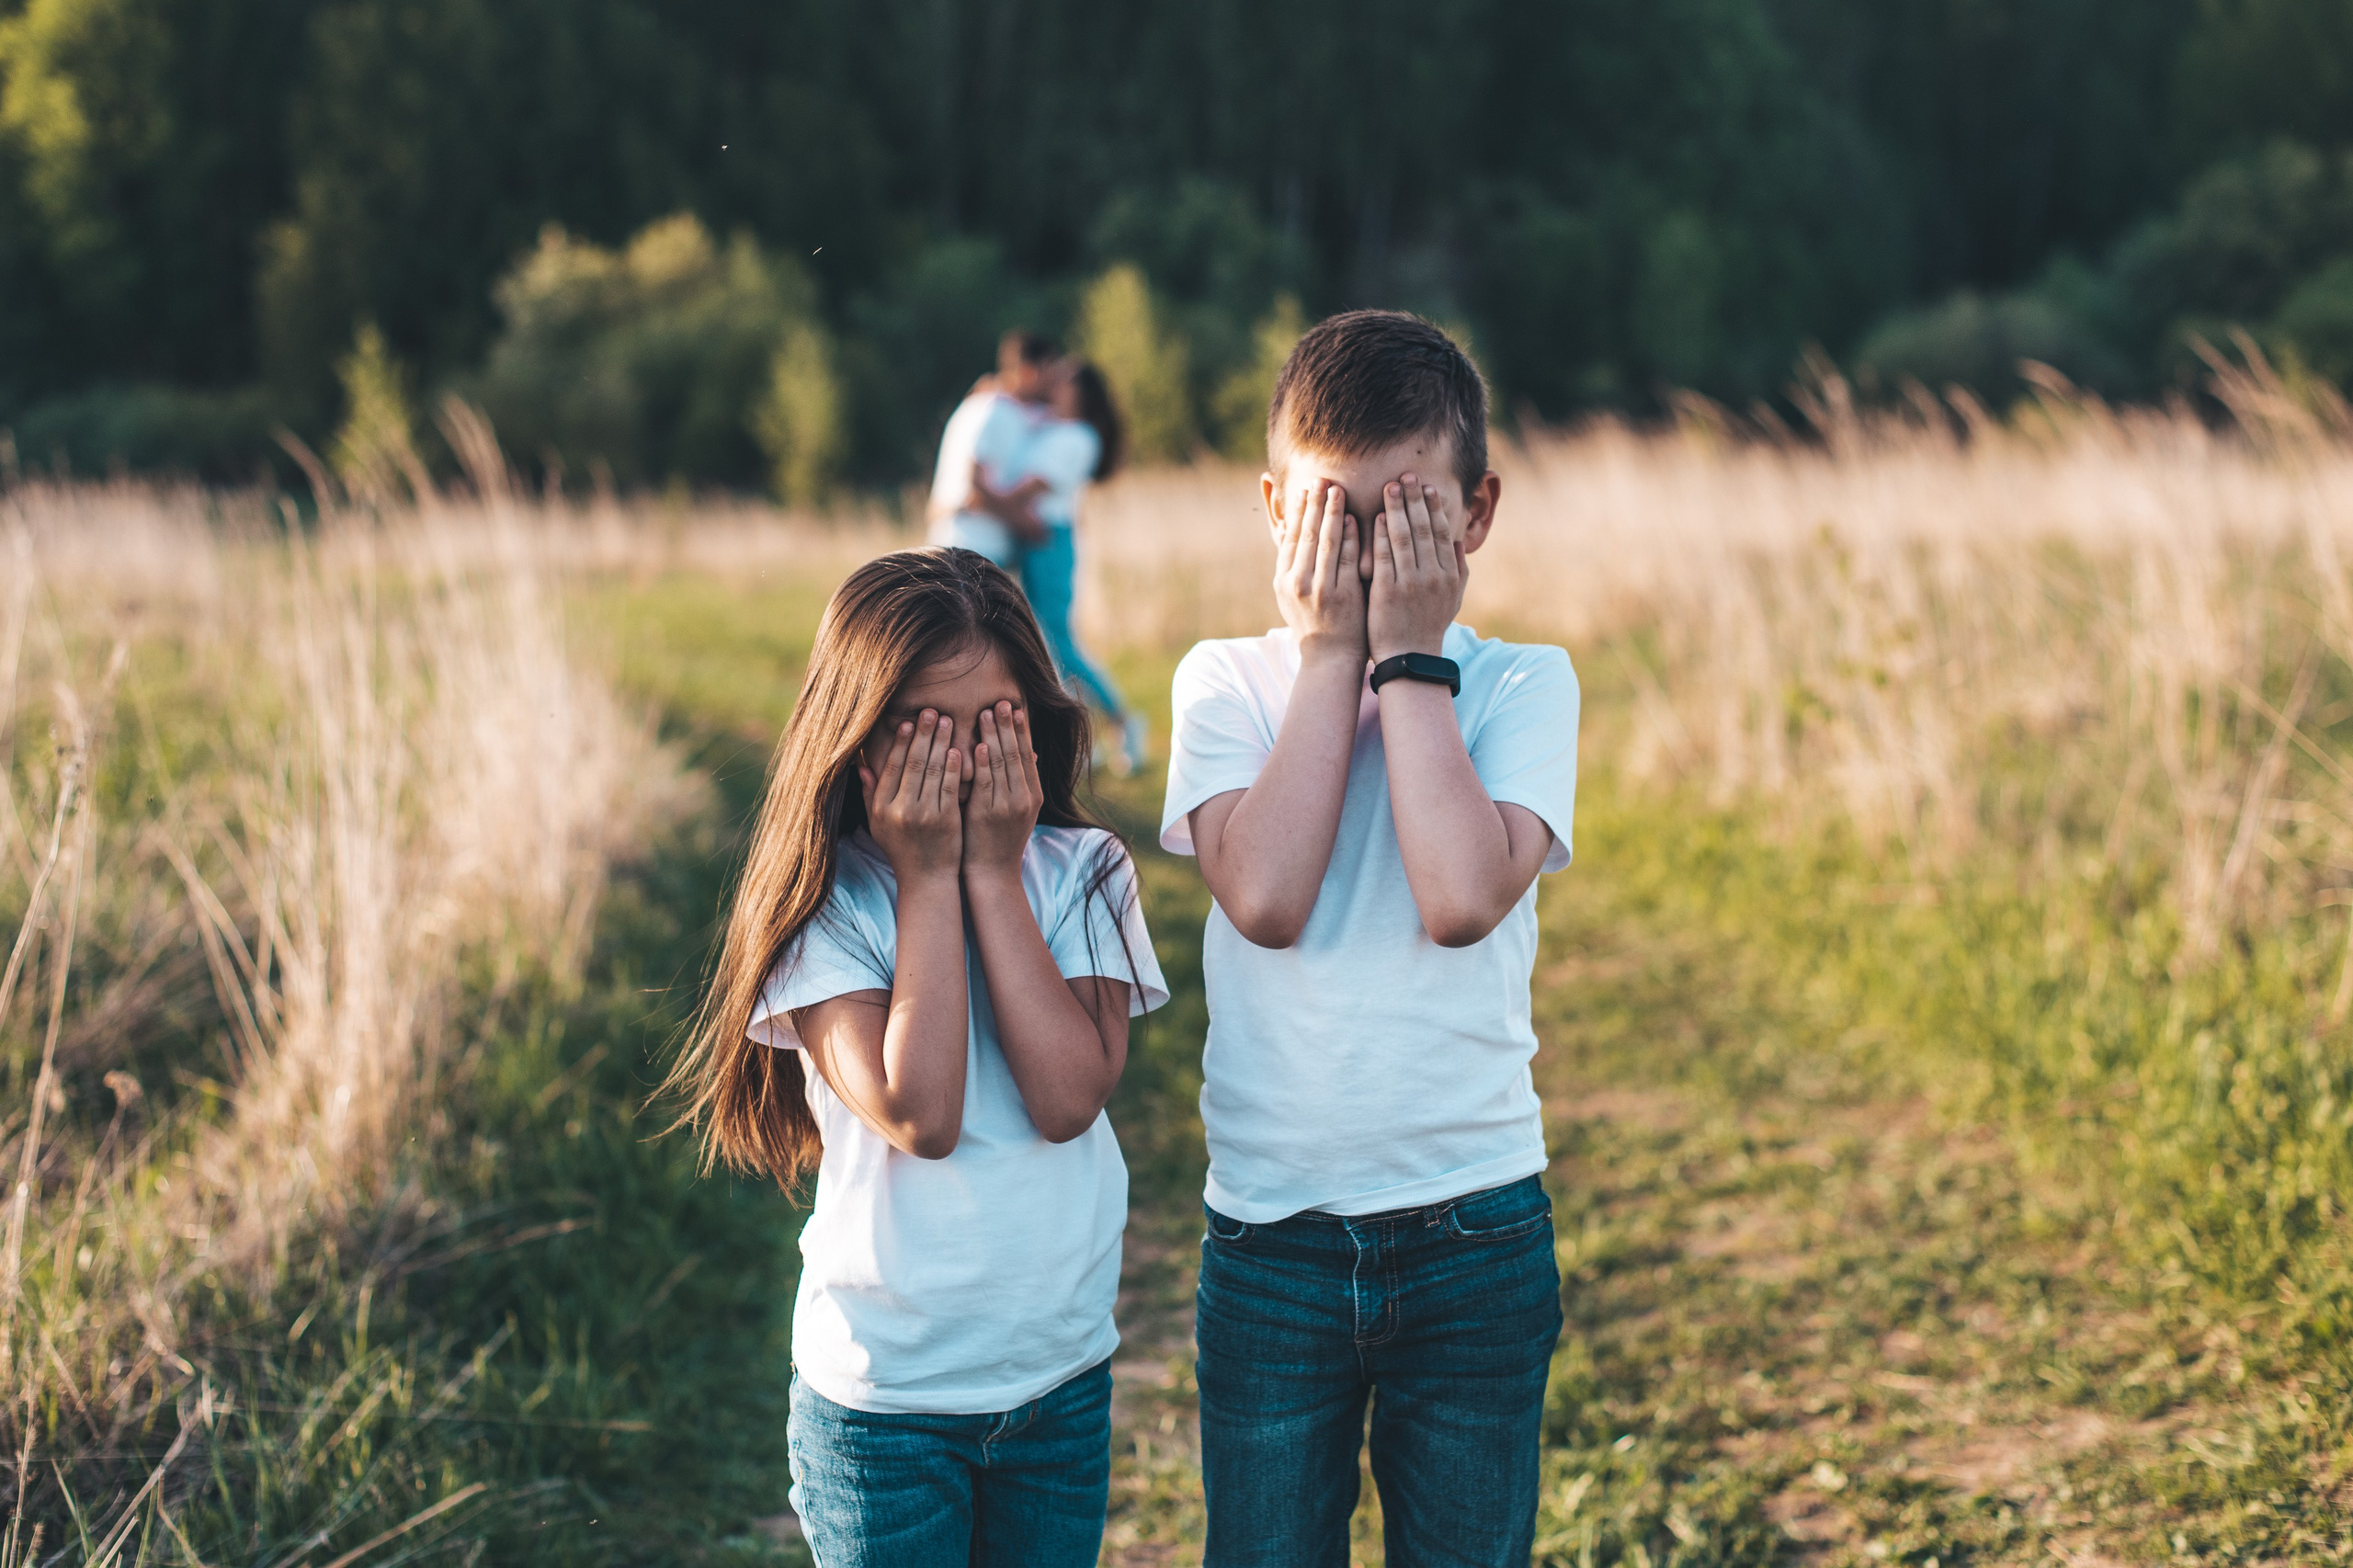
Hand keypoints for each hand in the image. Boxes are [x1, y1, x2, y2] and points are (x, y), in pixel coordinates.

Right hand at [860, 711, 962, 883]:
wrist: (927, 880)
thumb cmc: (902, 850)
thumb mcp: (878, 825)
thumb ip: (871, 794)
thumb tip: (861, 764)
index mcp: (882, 808)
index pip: (892, 767)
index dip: (901, 743)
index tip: (908, 721)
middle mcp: (901, 810)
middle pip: (914, 764)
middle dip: (923, 734)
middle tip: (932, 711)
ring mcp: (925, 815)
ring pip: (933, 771)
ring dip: (941, 743)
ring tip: (948, 721)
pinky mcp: (947, 820)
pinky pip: (951, 787)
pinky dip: (954, 767)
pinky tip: (958, 749)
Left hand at [963, 701, 1042, 876]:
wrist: (992, 874)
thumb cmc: (998, 840)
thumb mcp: (1017, 812)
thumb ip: (1018, 784)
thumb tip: (1024, 755)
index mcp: (1033, 796)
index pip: (1027, 755)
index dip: (1021, 730)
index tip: (1015, 708)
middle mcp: (1024, 798)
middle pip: (1016, 754)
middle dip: (1008, 726)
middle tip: (1000, 701)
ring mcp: (1008, 806)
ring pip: (1001, 764)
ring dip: (994, 736)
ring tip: (986, 712)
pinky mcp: (988, 814)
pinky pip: (986, 782)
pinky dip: (983, 761)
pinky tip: (978, 744)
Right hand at [1273, 479, 1366, 667]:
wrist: (1330, 657)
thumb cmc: (1313, 621)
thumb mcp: (1290, 593)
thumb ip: (1290, 561)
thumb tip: (1284, 528)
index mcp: (1283, 579)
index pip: (1290, 537)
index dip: (1297, 510)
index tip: (1304, 488)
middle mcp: (1297, 582)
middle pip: (1306, 534)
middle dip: (1314, 504)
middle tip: (1321, 479)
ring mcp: (1320, 589)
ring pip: (1325, 542)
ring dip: (1331, 513)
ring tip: (1337, 489)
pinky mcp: (1342, 595)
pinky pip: (1346, 559)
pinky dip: (1348, 536)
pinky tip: (1353, 517)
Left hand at [1369, 474, 1464, 661]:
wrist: (1410, 659)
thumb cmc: (1429, 626)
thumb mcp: (1453, 598)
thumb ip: (1459, 568)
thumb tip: (1459, 540)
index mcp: (1450, 575)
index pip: (1443, 532)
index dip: (1435, 507)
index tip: (1428, 486)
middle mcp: (1433, 576)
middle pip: (1424, 528)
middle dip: (1415, 498)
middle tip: (1407, 475)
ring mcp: (1410, 584)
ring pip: (1404, 537)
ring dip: (1397, 508)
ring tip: (1390, 486)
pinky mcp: (1387, 592)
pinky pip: (1384, 556)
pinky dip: (1380, 534)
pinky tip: (1374, 516)